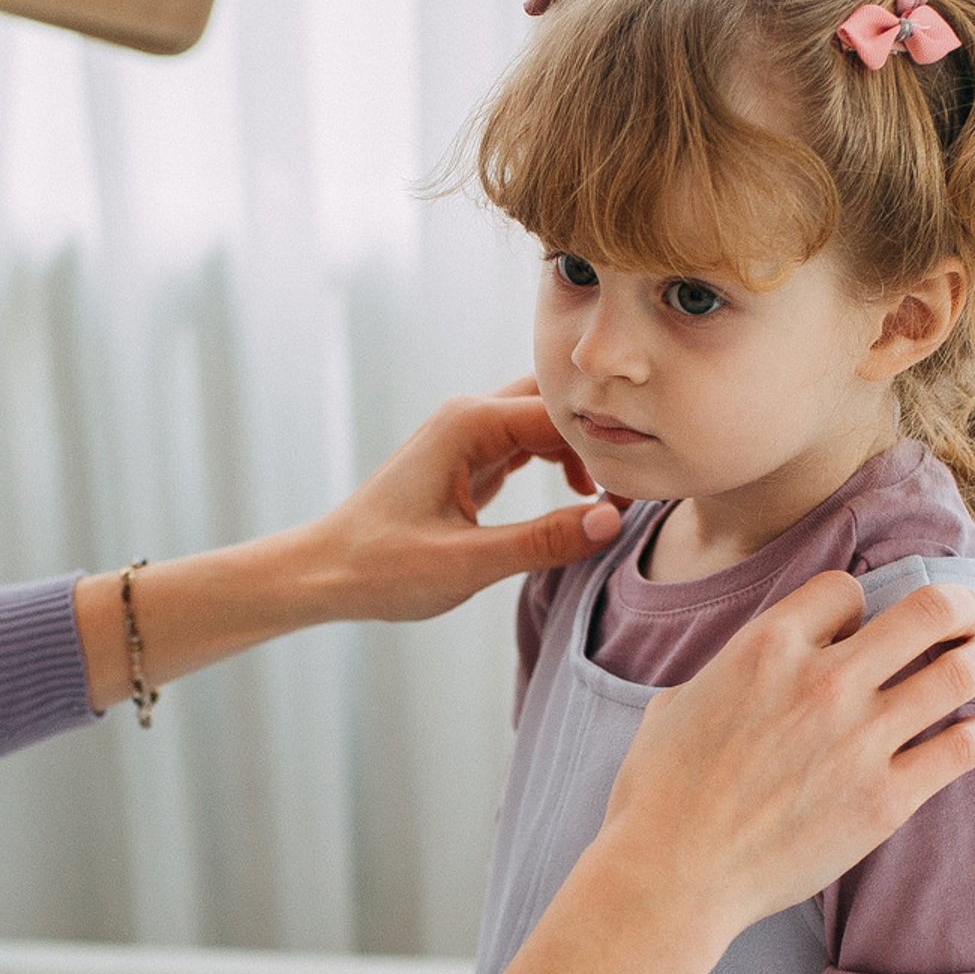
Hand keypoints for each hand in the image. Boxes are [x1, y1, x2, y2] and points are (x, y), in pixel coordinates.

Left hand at [295, 381, 622, 624]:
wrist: (325, 573)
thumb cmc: (381, 568)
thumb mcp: (466, 564)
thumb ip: (541, 542)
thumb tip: (611, 521)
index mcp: (469, 425)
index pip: (562, 411)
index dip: (610, 437)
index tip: (649, 472)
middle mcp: (470, 417)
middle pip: (558, 400)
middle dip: (602, 430)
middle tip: (642, 474)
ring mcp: (469, 435)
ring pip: (547, 419)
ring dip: (584, 447)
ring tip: (617, 491)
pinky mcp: (469, 459)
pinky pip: (530, 443)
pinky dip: (562, 461)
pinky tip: (582, 495)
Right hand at [592, 570, 974, 955]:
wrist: (671, 876)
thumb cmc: (658, 794)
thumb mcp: (677, 701)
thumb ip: (729, 670)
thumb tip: (753, 666)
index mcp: (767, 646)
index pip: (845, 590)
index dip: (854, 606)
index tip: (855, 628)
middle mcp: (824, 681)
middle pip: (926, 611)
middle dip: (952, 605)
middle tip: (962, 613)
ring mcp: (861, 740)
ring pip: (955, 673)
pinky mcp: (885, 799)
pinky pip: (959, 749)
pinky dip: (974, 735)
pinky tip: (973, 733)